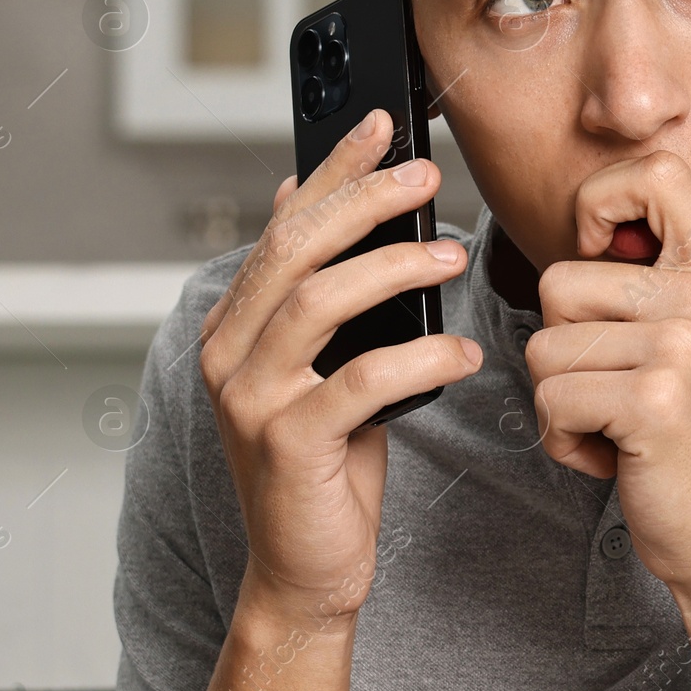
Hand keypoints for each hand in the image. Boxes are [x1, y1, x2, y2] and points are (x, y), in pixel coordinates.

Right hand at [197, 109, 482, 628]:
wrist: (308, 568)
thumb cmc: (329, 461)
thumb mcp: (328, 366)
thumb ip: (325, 296)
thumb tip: (332, 207)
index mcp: (237, 323)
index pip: (284, 222)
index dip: (332, 168)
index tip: (380, 123)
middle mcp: (228, 351)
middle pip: (296, 248)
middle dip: (364, 199)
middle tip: (428, 175)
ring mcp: (249, 397)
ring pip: (319, 301)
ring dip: (394, 268)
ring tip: (453, 258)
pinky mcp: (287, 443)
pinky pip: (359, 379)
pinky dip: (419, 358)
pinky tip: (462, 354)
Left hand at [524, 152, 690, 596]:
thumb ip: (651, 274)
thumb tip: (589, 228)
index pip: (655, 171)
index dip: (601, 201)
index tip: (599, 254)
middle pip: (558, 282)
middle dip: (562, 348)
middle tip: (617, 389)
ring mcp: (684, 345)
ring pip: (544, 347)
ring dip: (562, 400)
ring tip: (618, 422)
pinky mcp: (655, 400)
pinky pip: (551, 401)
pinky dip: (565, 441)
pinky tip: (616, 455)